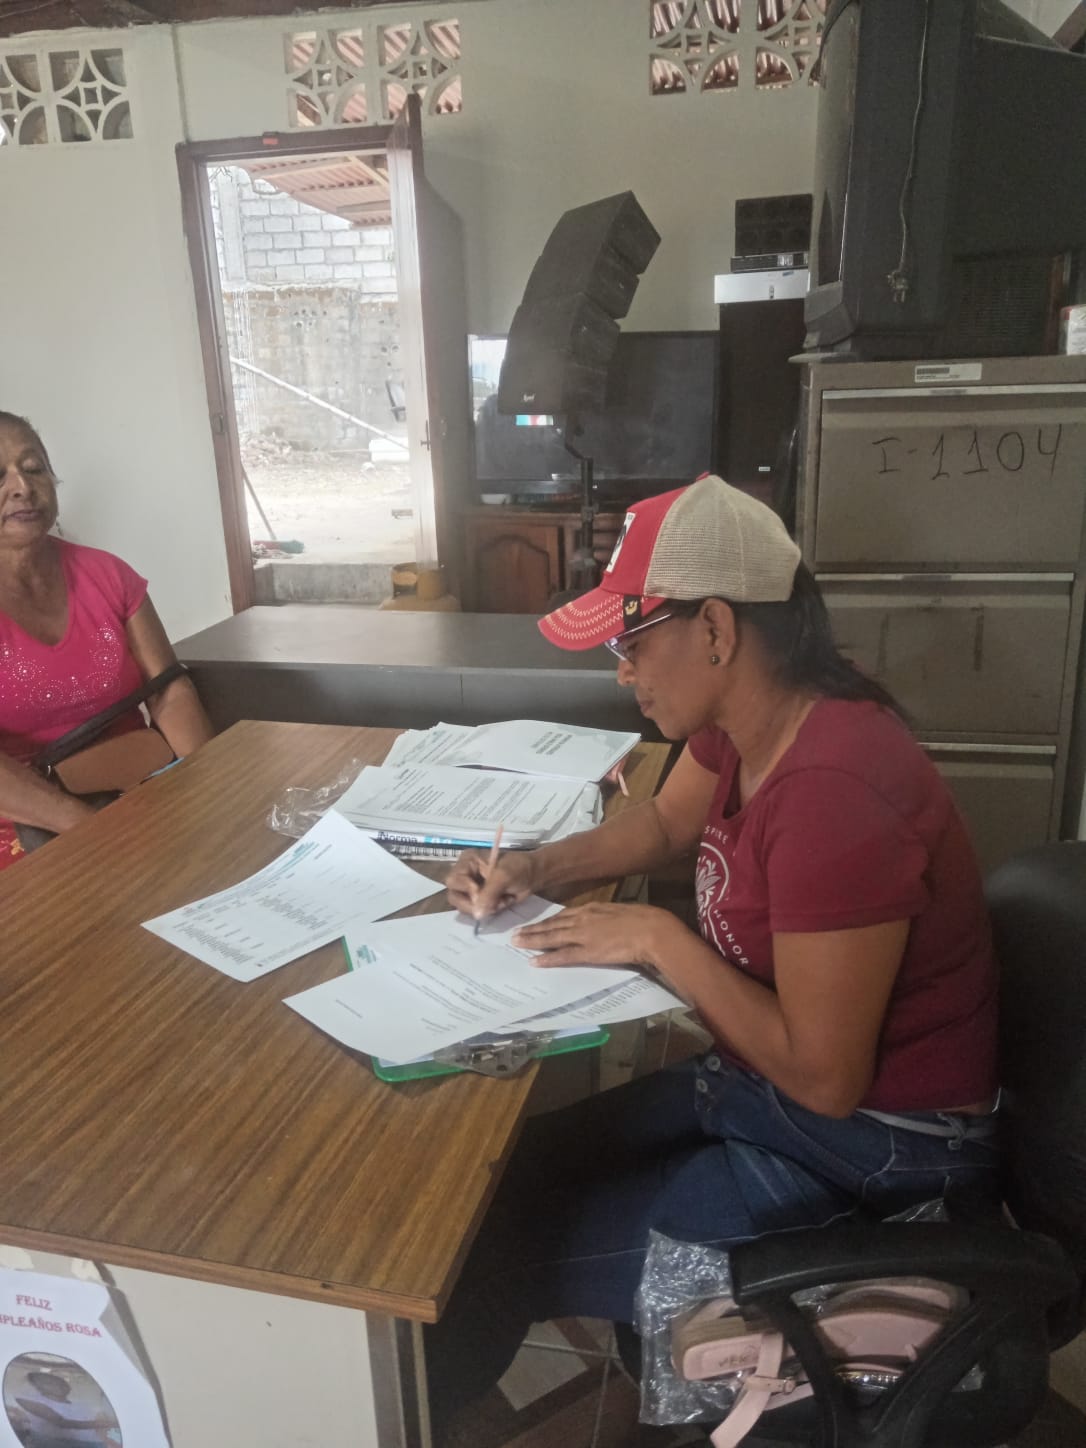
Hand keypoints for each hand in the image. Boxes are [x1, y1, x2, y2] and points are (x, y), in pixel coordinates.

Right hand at [446, 847, 542, 922]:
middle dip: (473, 903)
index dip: (466, 890)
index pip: (453, 880)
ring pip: (464, 906)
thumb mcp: (503, 877)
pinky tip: (502, 902)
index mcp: (467, 861)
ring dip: (484, 907)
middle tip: (492, 904)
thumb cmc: (519, 868)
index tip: (480, 894)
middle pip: (454, 896)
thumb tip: (477, 914)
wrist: (535, 875)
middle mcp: (465, 874)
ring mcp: (471, 889)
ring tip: (501, 900)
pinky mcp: (479, 900)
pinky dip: (490, 910)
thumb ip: (488, 894)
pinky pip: (476, 911)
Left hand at [512, 902, 682, 971]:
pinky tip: (534, 961)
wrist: (651, 930)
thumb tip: (599, 923)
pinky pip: (563, 956)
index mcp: (591, 908)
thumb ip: (604, 917)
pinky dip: (547, 958)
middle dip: (532, 930)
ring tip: (516, 943)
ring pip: (551, 938)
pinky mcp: (588, 952)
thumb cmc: (641, 919)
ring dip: (532, 941)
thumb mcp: (618, 912)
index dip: (547, 921)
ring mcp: (583, 936)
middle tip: (515, 933)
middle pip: (551, 925)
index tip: (534, 924)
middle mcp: (582, 920)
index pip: (562, 915)